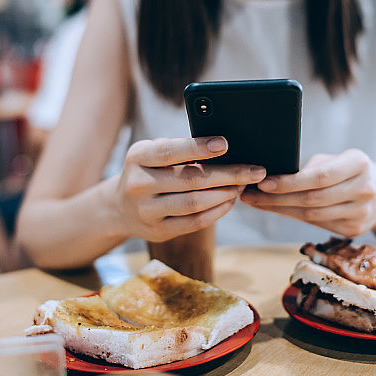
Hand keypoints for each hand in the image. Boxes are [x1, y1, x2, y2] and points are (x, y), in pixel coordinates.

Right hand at [116, 136, 266, 241]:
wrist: (119, 207)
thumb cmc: (149, 171)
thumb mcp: (152, 153)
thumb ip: (179, 149)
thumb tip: (223, 147)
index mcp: (138, 157)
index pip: (171, 152)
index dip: (199, 147)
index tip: (225, 144)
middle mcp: (138, 184)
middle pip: (191, 180)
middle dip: (229, 174)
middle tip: (255, 171)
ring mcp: (147, 211)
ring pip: (195, 203)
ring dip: (226, 194)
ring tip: (244, 185)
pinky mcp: (158, 231)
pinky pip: (195, 222)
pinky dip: (217, 211)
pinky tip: (230, 200)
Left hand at [239, 149, 375, 236]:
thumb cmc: (349, 170)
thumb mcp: (335, 159)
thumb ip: (310, 168)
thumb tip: (271, 176)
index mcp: (360, 164)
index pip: (320, 177)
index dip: (289, 182)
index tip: (262, 183)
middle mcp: (365, 190)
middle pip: (313, 199)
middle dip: (276, 199)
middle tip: (249, 195)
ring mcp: (362, 213)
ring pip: (312, 216)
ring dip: (279, 210)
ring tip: (255, 202)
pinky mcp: (354, 230)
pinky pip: (316, 225)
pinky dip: (292, 217)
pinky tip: (276, 210)